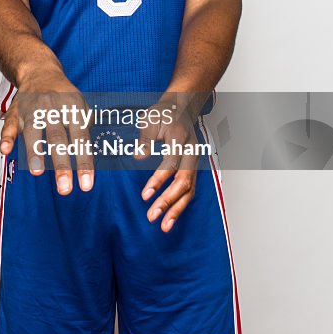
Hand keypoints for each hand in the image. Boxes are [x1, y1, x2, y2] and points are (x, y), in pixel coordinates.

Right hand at [0, 66, 94, 194]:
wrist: (40, 71)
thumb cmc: (64, 96)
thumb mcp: (82, 107)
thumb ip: (86, 130)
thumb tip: (91, 158)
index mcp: (73, 108)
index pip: (81, 139)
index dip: (84, 163)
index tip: (86, 185)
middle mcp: (53, 108)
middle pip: (58, 138)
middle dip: (62, 165)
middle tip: (64, 188)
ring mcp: (33, 109)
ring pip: (34, 131)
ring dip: (35, 151)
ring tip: (37, 172)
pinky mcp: (16, 111)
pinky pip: (10, 125)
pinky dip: (6, 137)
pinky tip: (5, 150)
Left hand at [135, 92, 209, 231]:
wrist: (181, 107)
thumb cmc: (163, 114)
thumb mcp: (149, 120)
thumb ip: (145, 139)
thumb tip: (138, 157)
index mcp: (180, 138)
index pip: (171, 164)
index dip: (158, 181)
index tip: (145, 196)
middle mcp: (191, 152)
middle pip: (184, 181)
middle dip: (169, 201)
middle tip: (153, 216)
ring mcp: (194, 161)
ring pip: (190, 189)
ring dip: (177, 209)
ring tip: (165, 226)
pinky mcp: (192, 167)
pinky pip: (189, 188)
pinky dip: (181, 204)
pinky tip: (171, 217)